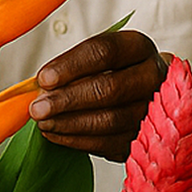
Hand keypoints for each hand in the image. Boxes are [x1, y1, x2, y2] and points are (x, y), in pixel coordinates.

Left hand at [28, 31, 167, 159]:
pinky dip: (78, 141)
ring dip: (69, 123)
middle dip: (67, 99)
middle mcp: (153, 77)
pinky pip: (109, 143)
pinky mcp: (144, 138)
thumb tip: (42, 87)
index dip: (71, 66)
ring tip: (43, 122)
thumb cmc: (114, 71)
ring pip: (110, 120)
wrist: (145, 93)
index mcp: (139, 47)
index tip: (44, 78)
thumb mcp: (98, 58)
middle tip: (38, 107)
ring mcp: (152, 110)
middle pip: (110, 88)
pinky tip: (57, 134)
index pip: (105, 52)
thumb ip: (73, 67)